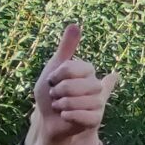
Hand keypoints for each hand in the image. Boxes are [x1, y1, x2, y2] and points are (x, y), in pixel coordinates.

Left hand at [27, 21, 111, 144]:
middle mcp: (96, 85)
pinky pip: (83, 116)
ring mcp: (98, 103)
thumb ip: (66, 48)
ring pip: (81, 101)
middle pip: (77, 85)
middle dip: (59, 92)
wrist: (47, 119)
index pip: (73, 68)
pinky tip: (65, 115)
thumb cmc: (49, 94)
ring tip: (60, 106)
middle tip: (56, 96)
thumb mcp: (53, 68)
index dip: (58, 75)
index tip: (52, 80)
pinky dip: (69, 115)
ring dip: (63, 105)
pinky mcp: (96, 119)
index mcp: (87, 71)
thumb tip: (75, 24)